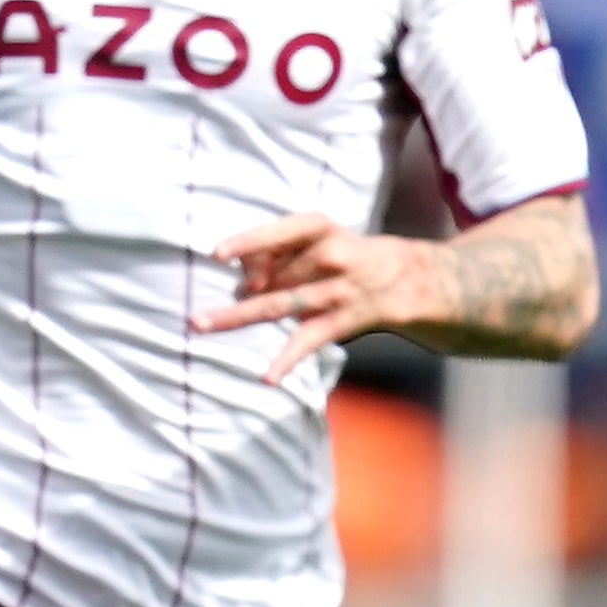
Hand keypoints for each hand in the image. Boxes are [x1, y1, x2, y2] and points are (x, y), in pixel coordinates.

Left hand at [202, 211, 453, 372]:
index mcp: (321, 228)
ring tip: (201, 324)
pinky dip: (286, 360)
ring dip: (237, 317)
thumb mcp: (319, 239)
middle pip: (271, 275)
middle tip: (204, 312)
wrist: (406, 277)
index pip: (281, 231)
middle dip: (240, 291)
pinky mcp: (341, 321)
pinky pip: (307, 341)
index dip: (249, 241)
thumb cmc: (346, 253)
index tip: (218, 254)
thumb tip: (239, 280)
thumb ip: (279, 253)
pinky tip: (267, 377)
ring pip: (277, 305)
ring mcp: (336, 290)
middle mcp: (329, 256)